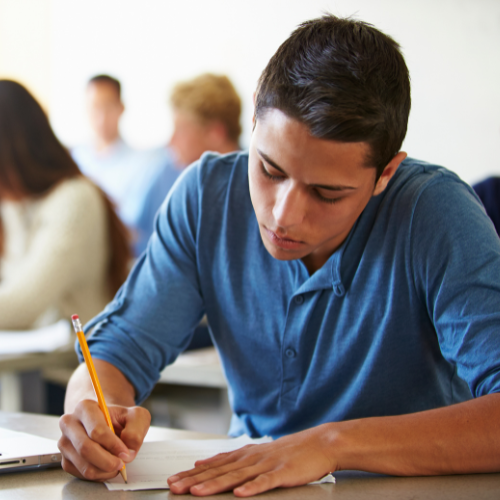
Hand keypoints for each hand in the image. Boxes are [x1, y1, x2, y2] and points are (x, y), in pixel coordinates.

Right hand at [58, 399, 150, 480]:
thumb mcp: (136, 416)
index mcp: (85, 407)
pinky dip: (99, 475)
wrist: (107, 423)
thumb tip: (128, 451)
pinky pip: (82, 474)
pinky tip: (107, 467)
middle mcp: (70, 423)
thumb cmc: (120, 418)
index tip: (126, 452)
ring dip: (105, 470)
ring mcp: (65, 443)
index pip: (96, 430)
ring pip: (84, 465)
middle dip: (108, 461)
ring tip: (116, 464)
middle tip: (122, 463)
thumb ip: (135, 430)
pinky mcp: (65, 459)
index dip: (113, 445)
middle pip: (86, 449)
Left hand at [167, 424, 335, 496]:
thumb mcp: (256, 453)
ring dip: (215, 485)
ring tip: (197, 492)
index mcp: (244, 455)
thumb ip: (231, 459)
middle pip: (219, 471)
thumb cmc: (287, 452)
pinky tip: (240, 494)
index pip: (213, 465)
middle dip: (195, 480)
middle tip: (174, 487)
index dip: (191, 473)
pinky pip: (266, 482)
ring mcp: (266, 465)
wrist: (318, 443)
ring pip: (236, 476)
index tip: (172, 480)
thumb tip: (205, 463)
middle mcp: (251, 458)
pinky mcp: (283, 472)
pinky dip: (252, 488)